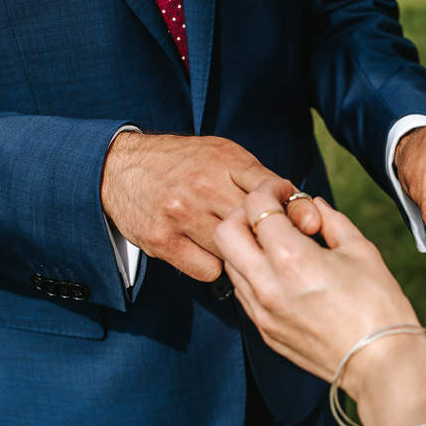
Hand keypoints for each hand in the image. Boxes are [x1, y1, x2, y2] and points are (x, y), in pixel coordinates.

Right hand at [100, 133, 320, 281]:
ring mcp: (182, 216)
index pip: (274, 189)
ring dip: (241, 255)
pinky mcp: (162, 241)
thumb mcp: (221, 154)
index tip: (307, 225)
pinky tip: (208, 254)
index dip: (296, 211)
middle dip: (272, 238)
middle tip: (278, 247)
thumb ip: (257, 178)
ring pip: (235, 252)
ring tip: (238, 248)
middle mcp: (205, 187)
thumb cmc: (180, 162)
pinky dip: (214, 267)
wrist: (117, 167)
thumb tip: (303, 208)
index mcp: (225, 162)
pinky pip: (208, 270)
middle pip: (257, 225)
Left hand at [216, 181, 423, 399]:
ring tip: (278, 244)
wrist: (382, 364)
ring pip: (230, 264)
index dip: (268, 190)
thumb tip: (312, 205)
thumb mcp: (361, 250)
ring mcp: (261, 312)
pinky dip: (253, 273)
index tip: (284, 192)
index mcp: (292, 258)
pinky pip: (244, 292)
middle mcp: (266, 285)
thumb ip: (331, 221)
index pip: (256, 208)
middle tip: (271, 214)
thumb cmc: (379, 305)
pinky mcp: (265, 332)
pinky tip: (282, 273)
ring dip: (246, 245)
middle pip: (225, 233)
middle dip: (243, 214)